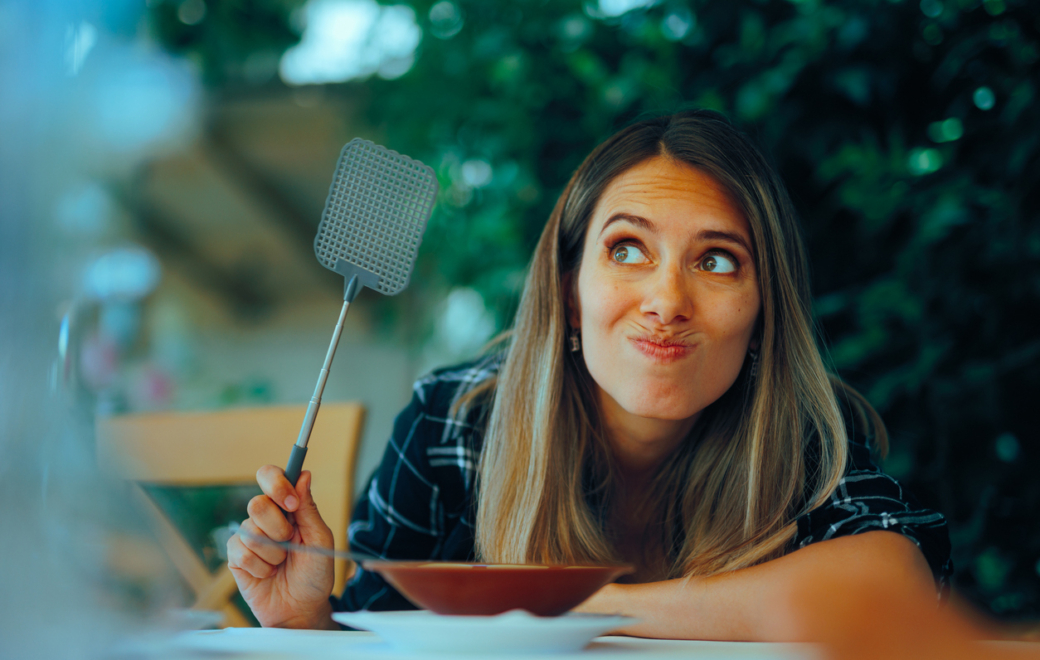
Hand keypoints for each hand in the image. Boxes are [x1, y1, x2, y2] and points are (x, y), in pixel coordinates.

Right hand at [227, 466, 335, 628]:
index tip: (291, 503)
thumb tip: (303, 475)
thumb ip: (309, 509)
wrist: (302, 608)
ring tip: (282, 563)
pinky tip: (268, 573)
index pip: (270, 476)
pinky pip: (242, 553)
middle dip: (278, 528)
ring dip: (273, 553)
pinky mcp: (235, 557)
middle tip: (290, 542)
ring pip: (250, 531)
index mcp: (286, 506)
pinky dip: (261, 567)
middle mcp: (265, 517)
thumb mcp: (320, 540)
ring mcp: (248, 536)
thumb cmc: (314, 573)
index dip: (277, 484)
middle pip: (256, 504)